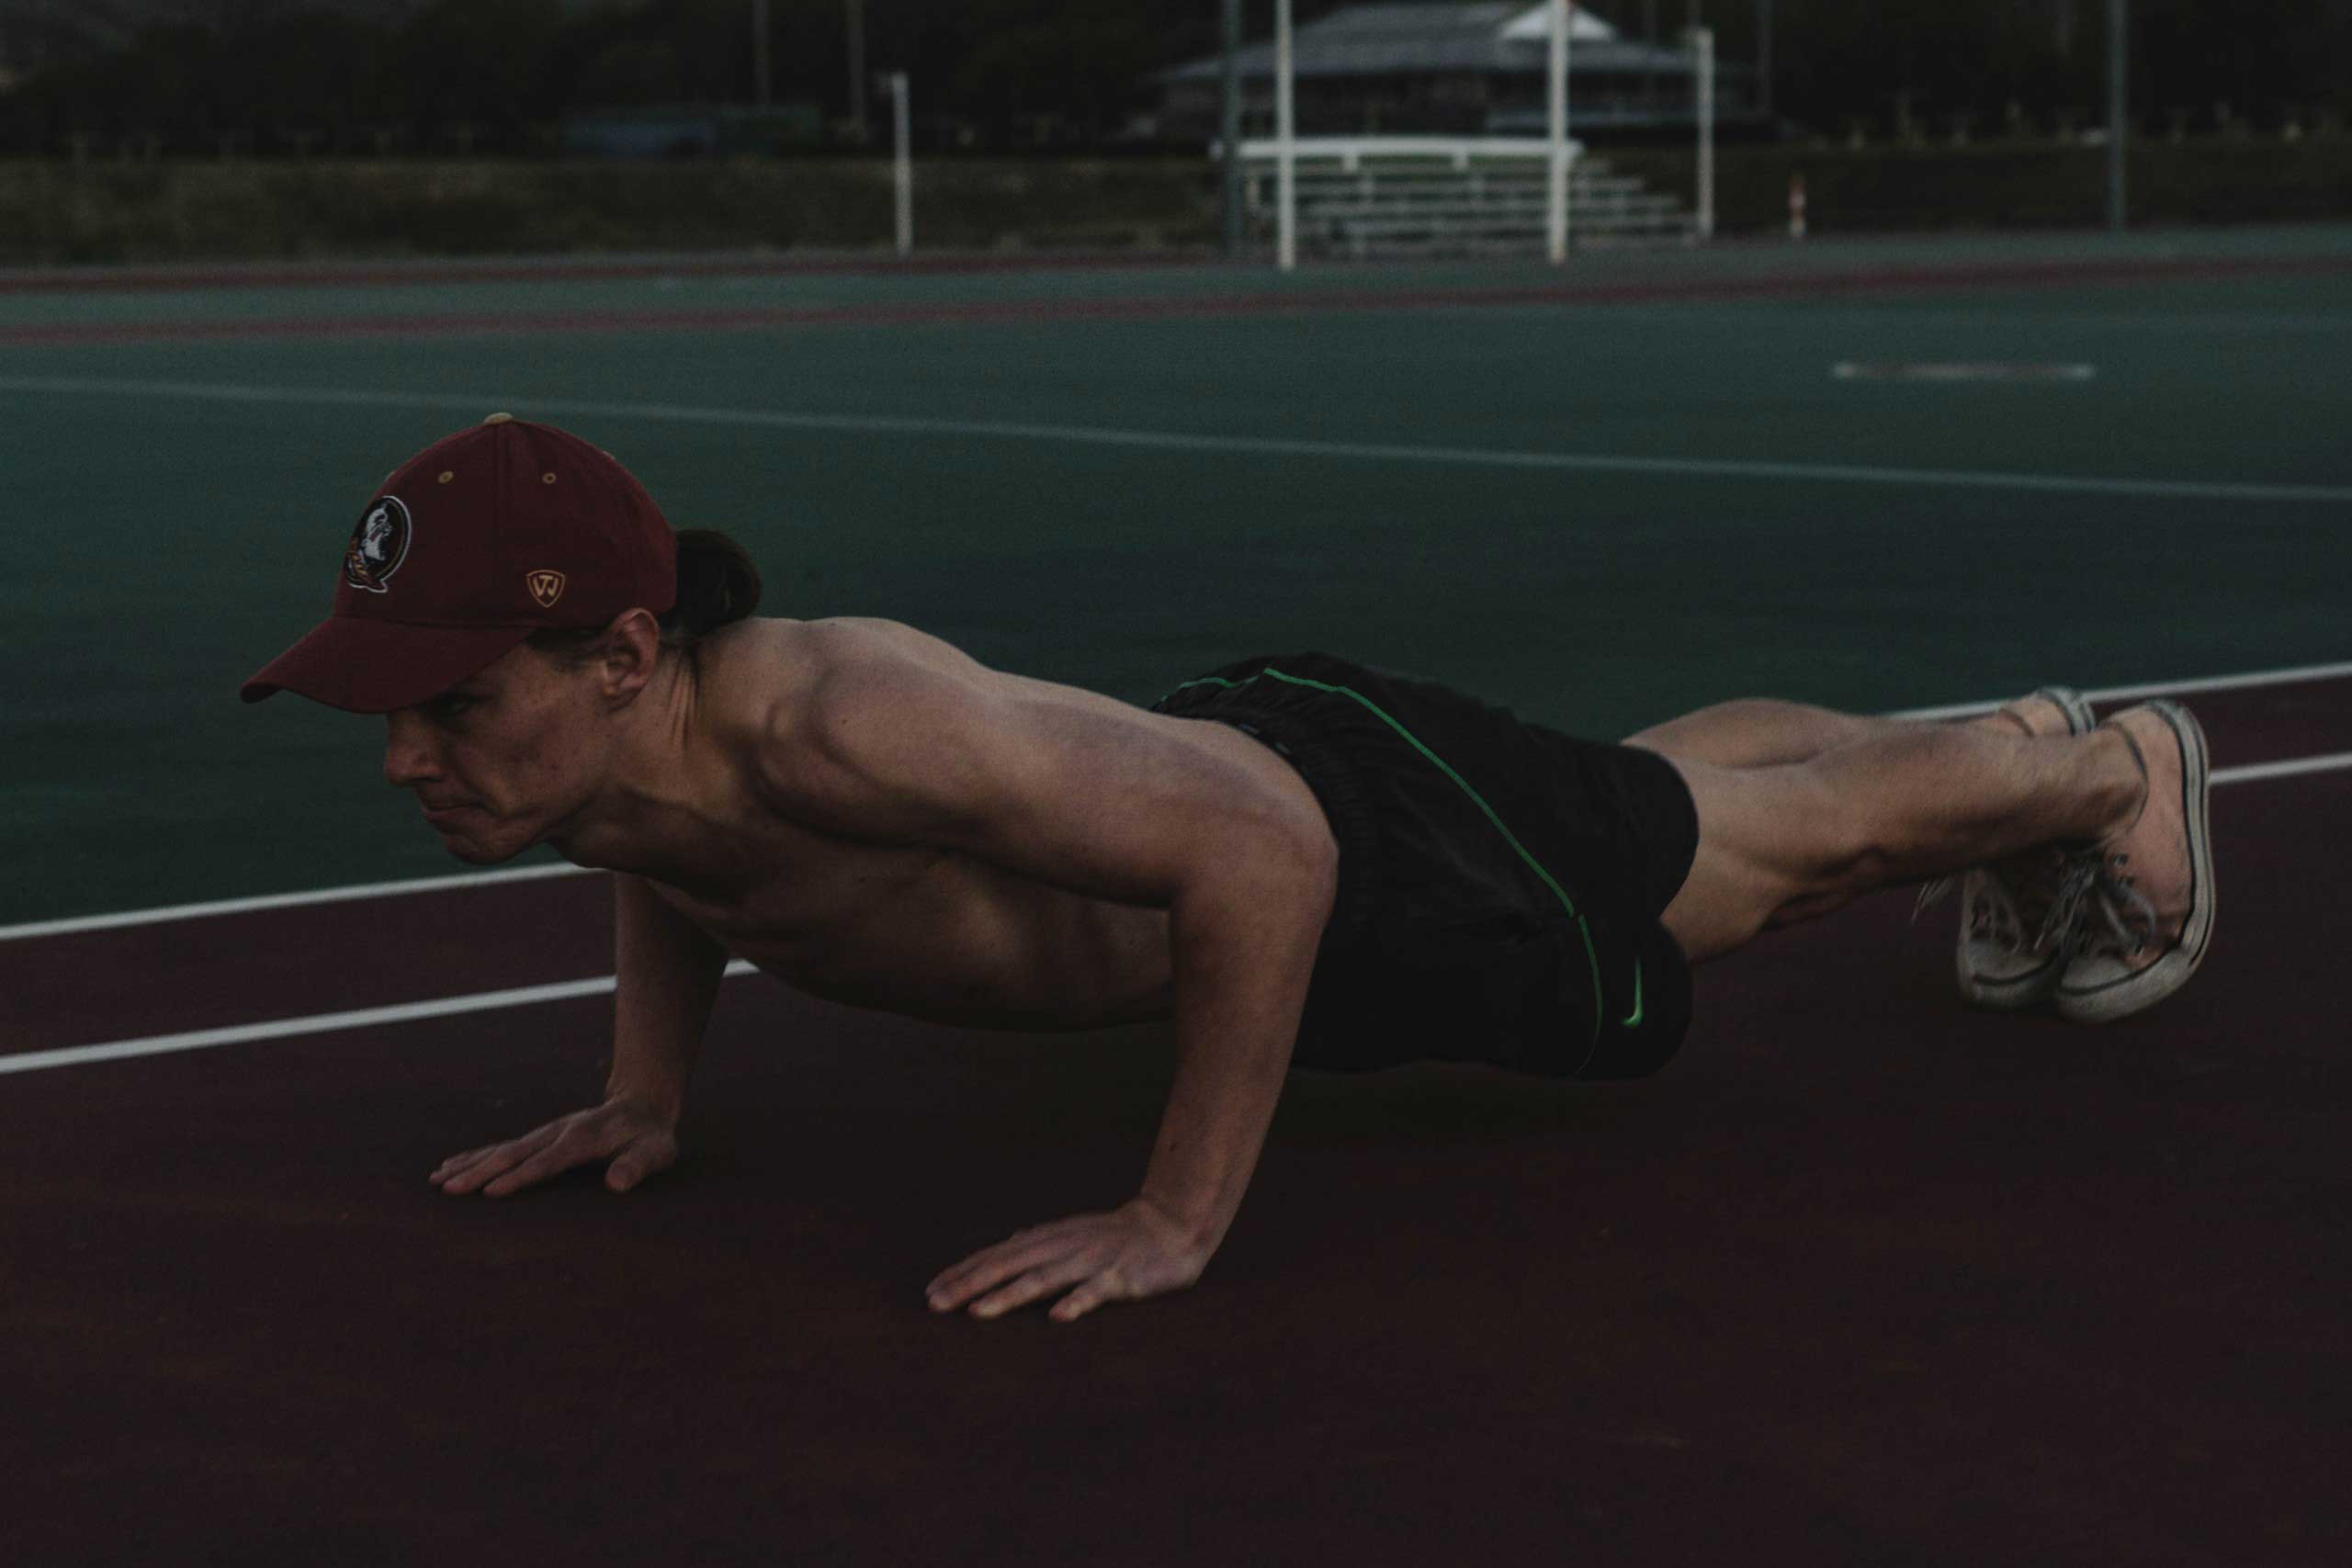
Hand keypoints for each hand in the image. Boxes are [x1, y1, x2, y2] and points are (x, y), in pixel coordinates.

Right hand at [430, 1096, 678, 1197]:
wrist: (641, 1107)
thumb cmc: (649, 1137)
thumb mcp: (655, 1152)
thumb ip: (638, 1165)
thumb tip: (617, 1184)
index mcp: (582, 1138)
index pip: (546, 1161)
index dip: (520, 1177)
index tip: (491, 1192)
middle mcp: (557, 1133)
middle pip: (514, 1154)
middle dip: (480, 1172)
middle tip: (448, 1188)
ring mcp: (545, 1133)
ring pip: (502, 1149)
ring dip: (470, 1164)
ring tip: (437, 1179)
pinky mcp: (539, 1138)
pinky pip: (503, 1148)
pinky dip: (476, 1156)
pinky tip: (451, 1166)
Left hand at [926, 1198, 1209, 1323]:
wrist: (1170, 1225)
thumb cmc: (1117, 1236)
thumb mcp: (1072, 1234)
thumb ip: (1039, 1242)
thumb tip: (1007, 1243)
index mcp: (1048, 1240)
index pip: (996, 1256)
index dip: (963, 1273)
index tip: (931, 1292)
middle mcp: (1062, 1248)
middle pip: (1009, 1266)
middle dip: (970, 1285)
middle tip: (936, 1304)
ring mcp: (1090, 1262)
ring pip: (1043, 1280)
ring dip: (1009, 1295)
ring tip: (978, 1311)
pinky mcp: (1120, 1278)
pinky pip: (1095, 1292)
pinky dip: (1076, 1302)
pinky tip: (1057, 1318)